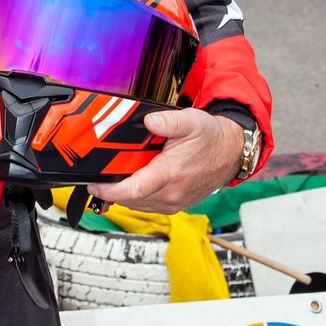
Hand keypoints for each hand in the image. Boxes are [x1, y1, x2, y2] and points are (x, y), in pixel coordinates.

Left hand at [87, 109, 242, 214]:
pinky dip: (136, 197)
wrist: (230, 153)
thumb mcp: (191, 121)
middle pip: (132, 200)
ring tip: (109, 180)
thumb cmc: (211, 138)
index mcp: (172, 173)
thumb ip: (168, 121)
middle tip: (96, 177)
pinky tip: (130, 184)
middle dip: (111, 191)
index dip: (110, 190)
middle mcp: (173, 193)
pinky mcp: (176, 204)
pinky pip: (149, 205)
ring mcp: (175, 202)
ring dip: (123, 196)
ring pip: (139, 205)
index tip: (94, 185)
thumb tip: (149, 120)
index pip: (135, 190)